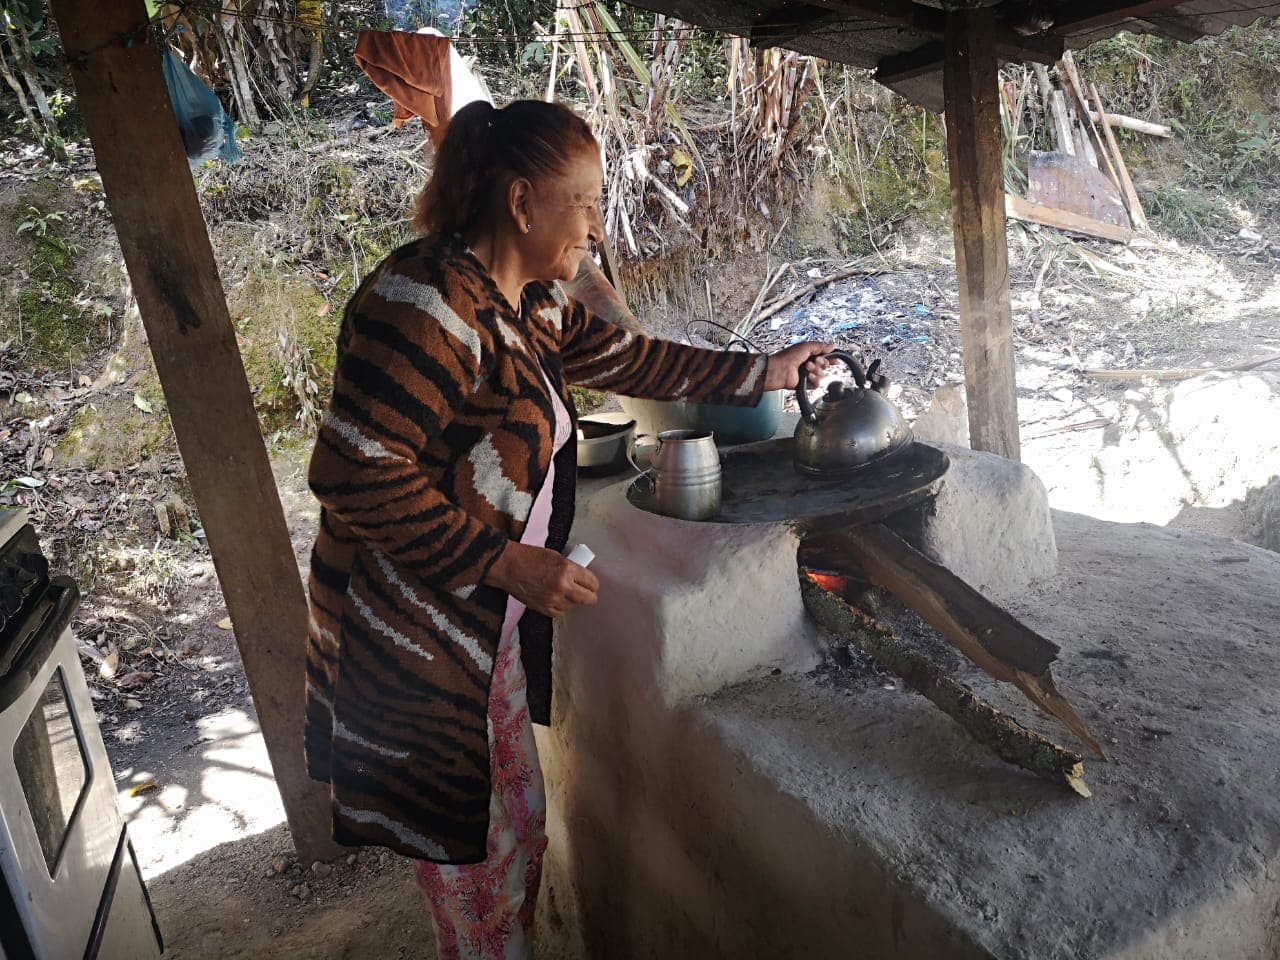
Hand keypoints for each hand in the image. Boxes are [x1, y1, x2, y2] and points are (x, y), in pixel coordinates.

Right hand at [484, 540, 599, 616]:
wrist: (507, 566)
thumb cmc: (529, 557)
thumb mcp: (556, 557)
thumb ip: (571, 568)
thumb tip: (582, 578)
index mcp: (567, 569)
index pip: (592, 582)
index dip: (593, 583)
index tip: (592, 584)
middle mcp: (562, 586)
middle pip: (588, 599)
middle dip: (589, 595)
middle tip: (587, 592)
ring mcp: (552, 599)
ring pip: (572, 606)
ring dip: (571, 600)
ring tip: (565, 592)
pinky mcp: (542, 608)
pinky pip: (558, 612)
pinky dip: (559, 606)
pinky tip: (555, 598)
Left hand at [763, 341, 833, 391]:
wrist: (779, 370)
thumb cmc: (788, 357)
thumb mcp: (806, 346)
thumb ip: (820, 346)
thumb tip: (832, 346)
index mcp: (809, 354)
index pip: (824, 356)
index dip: (831, 358)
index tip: (835, 360)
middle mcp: (809, 364)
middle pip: (825, 365)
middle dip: (822, 363)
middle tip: (814, 361)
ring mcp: (807, 374)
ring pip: (821, 375)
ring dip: (816, 370)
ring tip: (806, 368)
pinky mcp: (805, 384)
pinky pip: (817, 384)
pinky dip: (814, 380)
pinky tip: (808, 376)